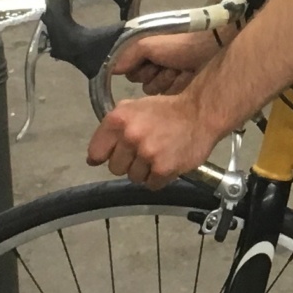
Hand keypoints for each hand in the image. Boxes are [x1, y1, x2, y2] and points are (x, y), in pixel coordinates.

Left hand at [86, 93, 220, 185]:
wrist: (199, 114)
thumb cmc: (167, 111)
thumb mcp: (134, 108)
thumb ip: (113, 129)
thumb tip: (93, 157)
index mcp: (118, 120)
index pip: (96, 152)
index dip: (104, 156)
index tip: (113, 156)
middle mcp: (130, 137)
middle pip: (115, 168)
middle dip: (127, 163)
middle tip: (143, 153)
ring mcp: (147, 154)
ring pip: (133, 178)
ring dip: (144, 171)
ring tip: (157, 156)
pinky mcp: (163, 169)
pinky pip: (151, 185)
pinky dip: (159, 178)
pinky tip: (166, 163)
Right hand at [111, 26, 223, 95]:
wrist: (210, 50)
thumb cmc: (180, 45)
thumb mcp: (149, 44)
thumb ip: (129, 56)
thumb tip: (112, 70)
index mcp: (148, 58)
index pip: (132, 74)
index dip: (141, 70)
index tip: (151, 63)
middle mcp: (156, 70)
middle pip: (144, 85)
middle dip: (156, 75)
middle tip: (168, 65)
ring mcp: (169, 82)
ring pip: (156, 93)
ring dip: (168, 80)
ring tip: (180, 69)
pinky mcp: (181, 92)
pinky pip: (169, 97)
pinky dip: (178, 85)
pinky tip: (186, 77)